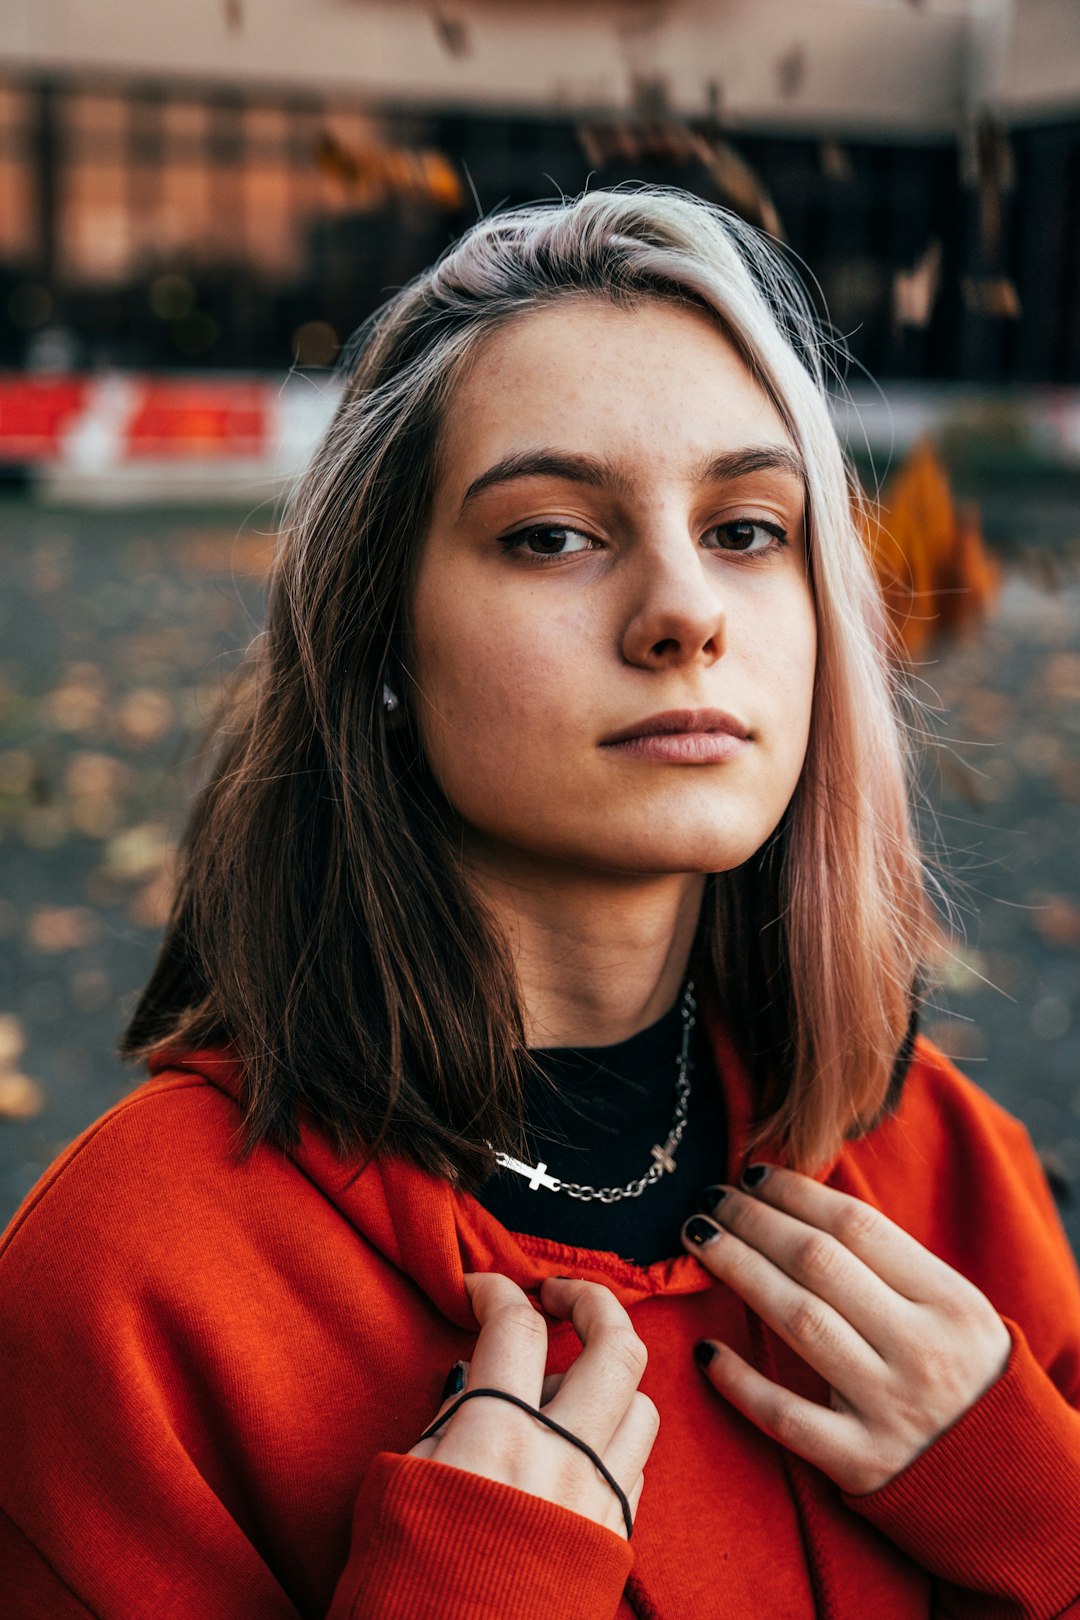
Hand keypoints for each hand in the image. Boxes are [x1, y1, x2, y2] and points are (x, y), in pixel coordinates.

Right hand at [409, 1272, 658, 1536]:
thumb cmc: (407, 1587)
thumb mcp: (398, 1484)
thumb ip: (444, 1422)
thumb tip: (474, 1382)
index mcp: (496, 1438)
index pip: (516, 1327)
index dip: (496, 1291)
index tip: (479, 1290)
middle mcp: (562, 1460)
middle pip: (616, 1347)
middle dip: (592, 1300)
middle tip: (559, 1295)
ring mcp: (597, 1502)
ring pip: (642, 1405)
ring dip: (608, 1378)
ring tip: (566, 1384)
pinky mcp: (615, 1545)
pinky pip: (634, 1466)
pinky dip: (611, 1438)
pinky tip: (575, 1446)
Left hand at [682, 1166, 1011, 1495]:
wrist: (1008, 1480)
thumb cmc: (963, 1371)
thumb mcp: (955, 1310)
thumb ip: (891, 1266)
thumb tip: (798, 1204)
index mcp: (949, 1301)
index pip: (856, 1226)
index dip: (794, 1193)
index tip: (751, 1174)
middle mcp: (921, 1349)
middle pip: (818, 1263)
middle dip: (754, 1221)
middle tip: (710, 1198)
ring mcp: (890, 1407)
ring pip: (799, 1322)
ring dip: (739, 1271)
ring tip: (699, 1240)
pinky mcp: (861, 1461)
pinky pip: (786, 1416)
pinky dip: (741, 1382)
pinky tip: (705, 1350)